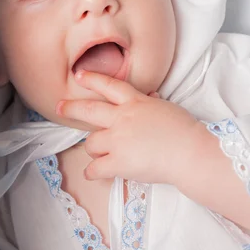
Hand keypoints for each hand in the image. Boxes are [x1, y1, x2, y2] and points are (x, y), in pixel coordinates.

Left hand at [57, 70, 197, 184]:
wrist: (190, 152)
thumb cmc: (184, 130)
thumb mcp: (166, 108)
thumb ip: (150, 103)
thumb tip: (149, 96)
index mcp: (136, 102)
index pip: (109, 85)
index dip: (92, 79)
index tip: (79, 75)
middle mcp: (122, 118)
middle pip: (88, 110)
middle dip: (71, 108)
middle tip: (60, 107)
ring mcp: (118, 140)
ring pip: (90, 143)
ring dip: (94, 149)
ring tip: (102, 155)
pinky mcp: (118, 162)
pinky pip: (94, 168)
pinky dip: (93, 172)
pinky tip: (95, 174)